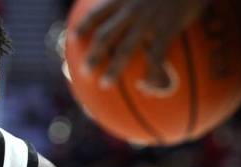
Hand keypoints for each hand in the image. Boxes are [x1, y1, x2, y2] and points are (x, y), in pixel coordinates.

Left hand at [75, 0, 209, 86]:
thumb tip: (126, 2)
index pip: (97, 13)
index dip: (84, 26)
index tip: (73, 38)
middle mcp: (131, 10)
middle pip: (106, 36)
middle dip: (93, 55)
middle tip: (84, 73)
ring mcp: (148, 21)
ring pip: (125, 49)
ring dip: (113, 68)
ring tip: (105, 85)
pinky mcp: (167, 28)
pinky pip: (155, 55)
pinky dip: (150, 71)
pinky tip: (147, 85)